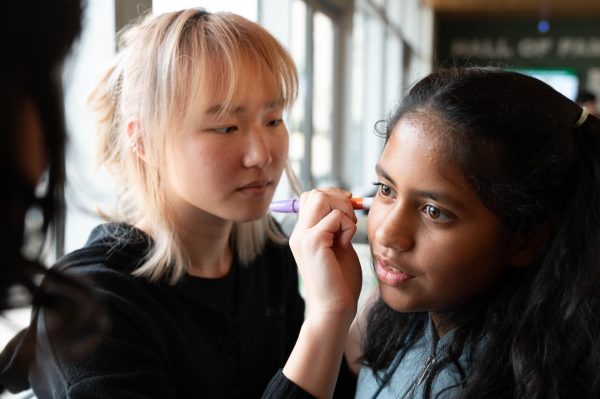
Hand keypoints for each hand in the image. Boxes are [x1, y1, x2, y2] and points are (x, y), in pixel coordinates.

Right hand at [289, 188, 361, 322]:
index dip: (332, 197)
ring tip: (347, 231)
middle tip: (350, 220)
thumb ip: (338, 227)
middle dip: (339, 199)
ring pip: (321, 198)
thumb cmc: (340, 283)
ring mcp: (303, 236)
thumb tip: (347, 205)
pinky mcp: (313, 242)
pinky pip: (334, 217)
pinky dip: (347, 226)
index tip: (349, 212)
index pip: (311, 197)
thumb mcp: (339, 247)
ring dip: (342, 209)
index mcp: (303, 233)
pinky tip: (346, 244)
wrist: (334, 310)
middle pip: (314, 193)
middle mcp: (299, 233)